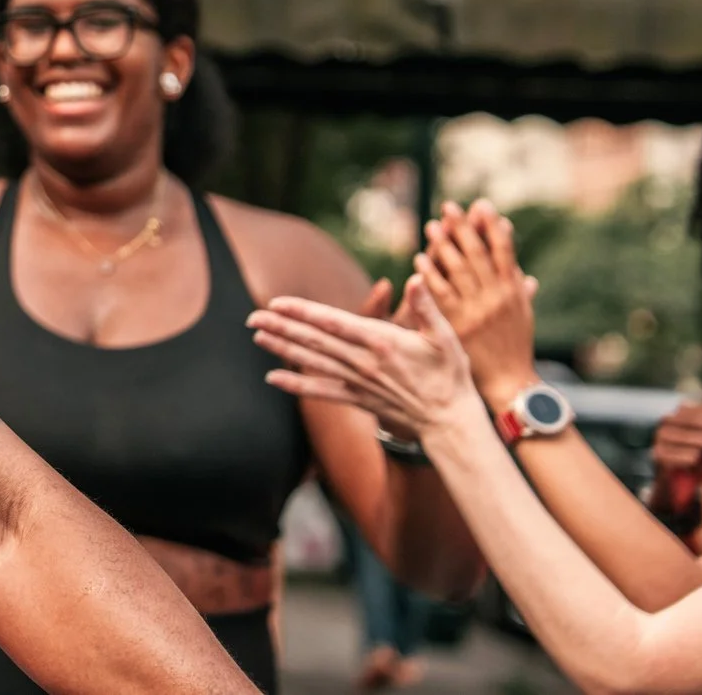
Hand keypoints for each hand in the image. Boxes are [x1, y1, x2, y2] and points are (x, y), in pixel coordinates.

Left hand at [252, 282, 483, 439]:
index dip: (303, 312)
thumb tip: (414, 280)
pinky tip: (273, 379)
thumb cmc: (450, 374)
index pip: (334, 323)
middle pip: (315, 342)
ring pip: (313, 363)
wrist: (450, 422)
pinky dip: (296, 386)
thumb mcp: (446, 337)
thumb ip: (426, 308)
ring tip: (257, 337)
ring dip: (283, 350)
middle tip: (251, 317)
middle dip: (282, 328)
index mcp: (382, 342)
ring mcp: (358, 383)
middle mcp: (364, 363)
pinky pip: (321, 392)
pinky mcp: (358, 400)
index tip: (277, 303)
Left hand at [416, 200, 542, 412]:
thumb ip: (516, 281)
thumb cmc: (514, 344)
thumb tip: (519, 260)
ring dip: (444, 246)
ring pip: (458, 271)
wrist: (507, 380)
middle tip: (449, 207)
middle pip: (477, 255)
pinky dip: (430, 275)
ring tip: (432, 227)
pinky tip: (419, 260)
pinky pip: (440, 295)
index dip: (491, 227)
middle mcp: (495, 297)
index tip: (481, 206)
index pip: (502, 251)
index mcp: (512, 290)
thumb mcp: (521, 310)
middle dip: (463, 229)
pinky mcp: (456, 324)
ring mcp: (475, 310)